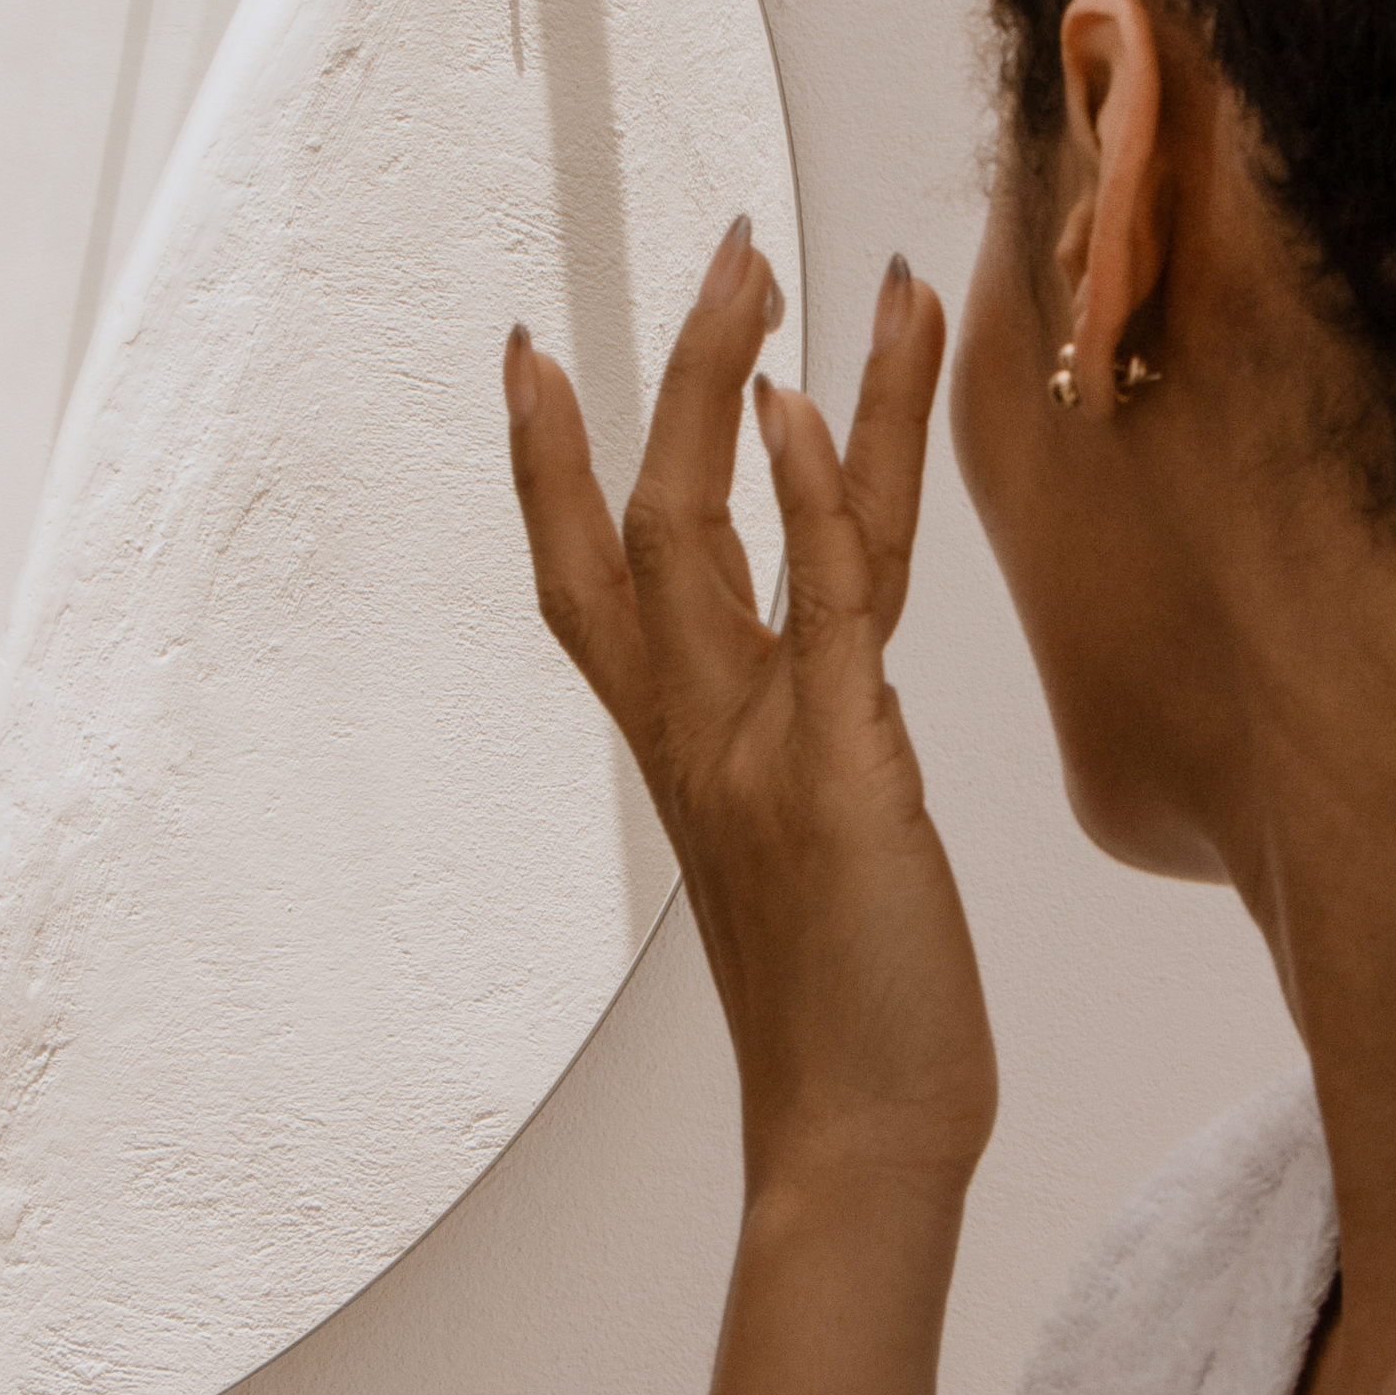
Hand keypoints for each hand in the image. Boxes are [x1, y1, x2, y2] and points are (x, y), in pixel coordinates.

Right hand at [505, 226, 994, 1199]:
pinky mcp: (840, 770)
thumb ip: (811, 759)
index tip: (531, 358)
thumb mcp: (816, 857)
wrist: (864, 1144)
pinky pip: (819, 605)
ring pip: (709, 530)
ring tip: (768, 268)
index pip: (590, 581)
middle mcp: (696, 732)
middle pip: (639, 520)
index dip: (550, 466)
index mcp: (687, 748)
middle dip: (671, 374)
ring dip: (734, 383)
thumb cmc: (856, 1016)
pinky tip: (805, 398)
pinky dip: (809, 494)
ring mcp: (755, 745)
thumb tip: (840, 711)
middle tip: (721, 250)